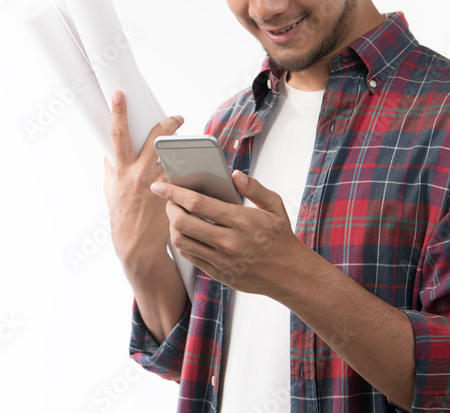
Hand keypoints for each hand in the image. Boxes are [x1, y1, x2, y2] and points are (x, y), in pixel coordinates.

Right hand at [103, 89, 183, 267]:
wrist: (136, 244)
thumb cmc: (122, 215)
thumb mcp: (110, 189)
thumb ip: (111, 168)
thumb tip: (110, 151)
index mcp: (120, 170)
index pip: (118, 134)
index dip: (118, 111)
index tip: (120, 93)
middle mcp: (139, 173)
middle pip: (156, 138)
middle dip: (168, 123)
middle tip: (178, 118)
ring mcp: (157, 183)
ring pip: (174, 154)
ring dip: (184, 146)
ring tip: (191, 143)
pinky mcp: (172, 192)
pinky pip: (184, 173)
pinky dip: (190, 167)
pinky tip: (198, 166)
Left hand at [152, 170, 305, 296]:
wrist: (290, 274)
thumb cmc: (281, 237)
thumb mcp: (274, 206)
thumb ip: (254, 188)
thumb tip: (234, 174)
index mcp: (241, 220)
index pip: (197, 203)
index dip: (174, 192)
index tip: (160, 185)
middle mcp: (229, 241)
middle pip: (182, 223)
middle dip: (169, 208)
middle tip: (169, 200)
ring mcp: (222, 259)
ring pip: (181, 242)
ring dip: (173, 226)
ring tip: (177, 216)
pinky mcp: (218, 273)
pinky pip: (190, 256)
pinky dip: (182, 242)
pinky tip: (185, 233)